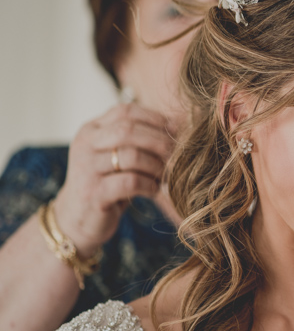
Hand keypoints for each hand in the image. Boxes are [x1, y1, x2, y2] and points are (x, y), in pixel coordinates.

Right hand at [53, 103, 174, 253]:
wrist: (78, 219)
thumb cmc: (107, 182)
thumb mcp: (118, 154)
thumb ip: (138, 138)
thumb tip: (178, 124)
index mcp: (91, 130)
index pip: (125, 111)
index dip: (155, 118)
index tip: (175, 131)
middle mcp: (85, 145)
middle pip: (129, 130)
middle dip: (159, 141)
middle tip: (176, 154)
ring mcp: (86, 169)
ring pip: (132, 156)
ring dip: (157, 166)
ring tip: (164, 175)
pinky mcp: (93, 193)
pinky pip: (130, 182)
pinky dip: (149, 185)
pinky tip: (154, 189)